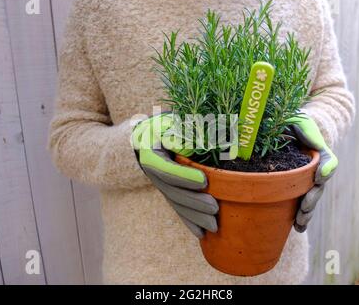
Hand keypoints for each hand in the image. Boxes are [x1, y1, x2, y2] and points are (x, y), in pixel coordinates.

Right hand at [132, 114, 217, 237]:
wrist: (143, 139)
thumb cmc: (160, 127)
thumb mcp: (166, 122)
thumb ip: (179, 129)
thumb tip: (193, 137)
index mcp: (151, 155)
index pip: (168, 169)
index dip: (185, 177)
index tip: (204, 181)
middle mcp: (153, 174)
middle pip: (174, 192)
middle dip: (195, 202)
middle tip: (215, 208)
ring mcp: (160, 186)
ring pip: (177, 204)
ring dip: (195, 217)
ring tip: (214, 226)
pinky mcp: (168, 193)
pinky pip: (177, 209)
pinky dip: (189, 222)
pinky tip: (201, 235)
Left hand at [287, 114, 338, 232]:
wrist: (281, 126)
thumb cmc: (291, 121)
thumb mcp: (299, 121)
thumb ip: (307, 131)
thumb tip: (317, 148)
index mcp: (318, 151)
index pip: (329, 162)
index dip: (326, 170)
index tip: (319, 177)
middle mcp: (314, 168)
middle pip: (318, 187)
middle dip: (312, 199)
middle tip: (304, 209)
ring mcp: (304, 178)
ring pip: (310, 198)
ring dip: (306, 212)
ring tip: (299, 225)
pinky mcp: (293, 185)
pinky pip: (298, 200)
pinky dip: (298, 215)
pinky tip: (296, 227)